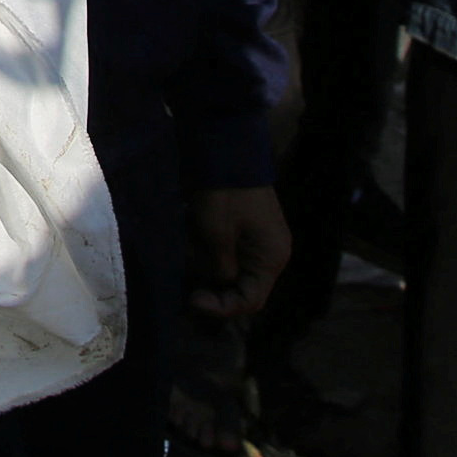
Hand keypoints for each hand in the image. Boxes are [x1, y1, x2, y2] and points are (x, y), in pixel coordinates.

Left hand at [189, 185, 291, 320]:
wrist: (226, 148)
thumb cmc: (224, 193)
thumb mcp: (216, 235)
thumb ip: (219, 268)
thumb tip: (218, 285)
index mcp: (271, 258)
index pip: (250, 301)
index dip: (222, 307)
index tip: (193, 299)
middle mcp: (269, 254)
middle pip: (242, 289)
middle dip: (214, 292)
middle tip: (185, 291)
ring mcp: (257, 242)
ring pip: (233, 273)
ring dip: (209, 275)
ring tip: (187, 270)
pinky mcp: (243, 230)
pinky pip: (228, 255)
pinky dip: (209, 259)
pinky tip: (191, 253)